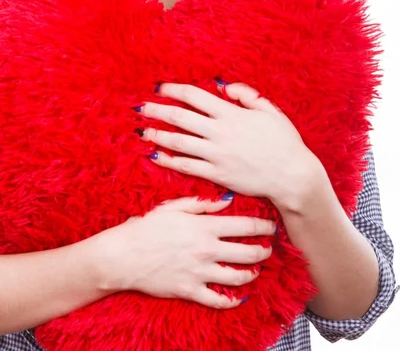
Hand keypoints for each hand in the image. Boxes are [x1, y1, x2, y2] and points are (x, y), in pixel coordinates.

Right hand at [90, 196, 274, 308]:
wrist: (123, 255)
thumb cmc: (147, 227)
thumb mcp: (174, 207)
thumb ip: (203, 204)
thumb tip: (227, 200)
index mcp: (204, 227)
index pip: (244, 227)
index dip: (263, 227)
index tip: (272, 227)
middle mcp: (206, 250)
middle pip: (247, 253)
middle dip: (263, 251)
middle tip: (269, 248)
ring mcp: (199, 272)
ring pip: (237, 277)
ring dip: (252, 274)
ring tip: (256, 270)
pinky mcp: (190, 291)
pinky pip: (218, 300)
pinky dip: (233, 300)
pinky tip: (239, 296)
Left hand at [137, 82, 315, 202]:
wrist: (292, 176)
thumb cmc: (284, 142)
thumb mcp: (270, 111)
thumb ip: (248, 96)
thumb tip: (226, 86)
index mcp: (232, 114)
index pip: (195, 97)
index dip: (174, 90)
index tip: (160, 88)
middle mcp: (220, 132)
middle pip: (181, 117)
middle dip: (158, 111)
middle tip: (141, 108)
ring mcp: (217, 154)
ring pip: (179, 142)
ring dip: (158, 135)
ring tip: (144, 131)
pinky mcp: (217, 174)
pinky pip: (187, 166)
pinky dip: (170, 160)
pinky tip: (157, 155)